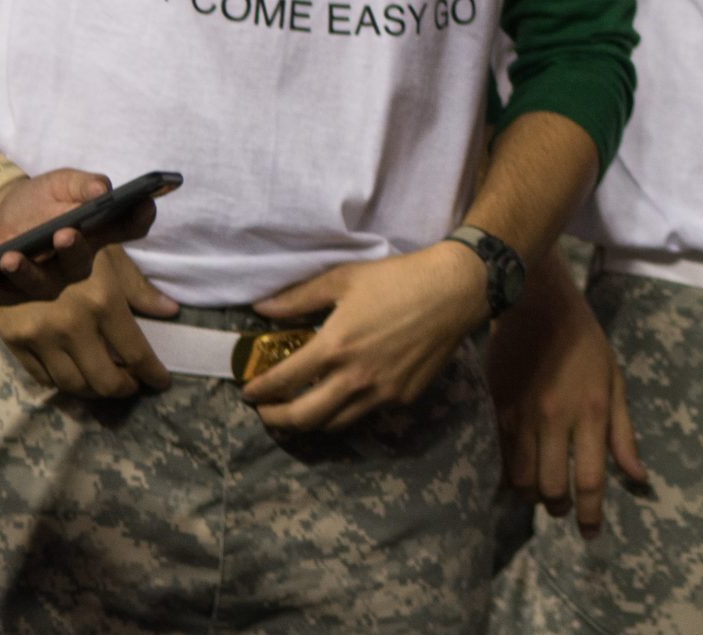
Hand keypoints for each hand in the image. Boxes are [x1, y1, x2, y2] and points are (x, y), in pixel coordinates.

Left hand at [0, 169, 158, 310]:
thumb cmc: (35, 203)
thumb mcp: (58, 182)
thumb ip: (82, 184)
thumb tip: (102, 190)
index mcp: (95, 232)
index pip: (127, 228)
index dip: (139, 218)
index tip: (143, 204)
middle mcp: (75, 261)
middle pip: (82, 262)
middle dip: (74, 250)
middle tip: (64, 234)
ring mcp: (43, 280)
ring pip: (40, 284)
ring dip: (25, 272)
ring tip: (8, 257)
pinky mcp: (9, 292)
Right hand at [0, 242, 180, 396]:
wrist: (7, 241)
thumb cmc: (71, 241)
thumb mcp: (110, 255)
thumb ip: (138, 288)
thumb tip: (171, 311)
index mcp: (103, 300)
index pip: (136, 353)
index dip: (153, 373)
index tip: (162, 381)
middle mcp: (72, 324)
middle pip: (105, 380)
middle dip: (125, 389)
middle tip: (134, 384)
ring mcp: (40, 336)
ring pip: (73, 384)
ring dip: (95, 391)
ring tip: (108, 382)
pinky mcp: (15, 342)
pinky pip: (44, 377)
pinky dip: (65, 383)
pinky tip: (77, 375)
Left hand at [243, 243, 489, 430]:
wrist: (454, 292)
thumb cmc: (397, 279)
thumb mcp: (344, 279)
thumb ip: (299, 298)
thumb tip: (261, 309)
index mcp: (334, 347)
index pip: (282, 381)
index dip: (259, 390)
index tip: (248, 392)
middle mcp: (354, 378)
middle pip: (303, 418)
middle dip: (276, 419)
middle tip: (266, 411)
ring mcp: (381, 393)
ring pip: (333, 424)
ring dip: (309, 421)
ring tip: (299, 410)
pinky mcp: (403, 397)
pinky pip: (365, 413)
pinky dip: (345, 412)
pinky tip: (342, 397)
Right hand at [487, 268, 644, 536]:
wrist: (536, 305)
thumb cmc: (585, 342)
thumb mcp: (615, 381)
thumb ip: (624, 433)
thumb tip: (638, 477)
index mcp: (592, 411)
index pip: (590, 479)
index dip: (591, 513)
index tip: (591, 534)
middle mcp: (556, 419)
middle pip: (551, 487)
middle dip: (559, 508)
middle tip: (563, 508)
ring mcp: (523, 416)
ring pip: (522, 480)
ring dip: (533, 495)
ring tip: (542, 491)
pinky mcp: (498, 411)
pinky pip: (501, 460)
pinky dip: (511, 476)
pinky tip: (519, 474)